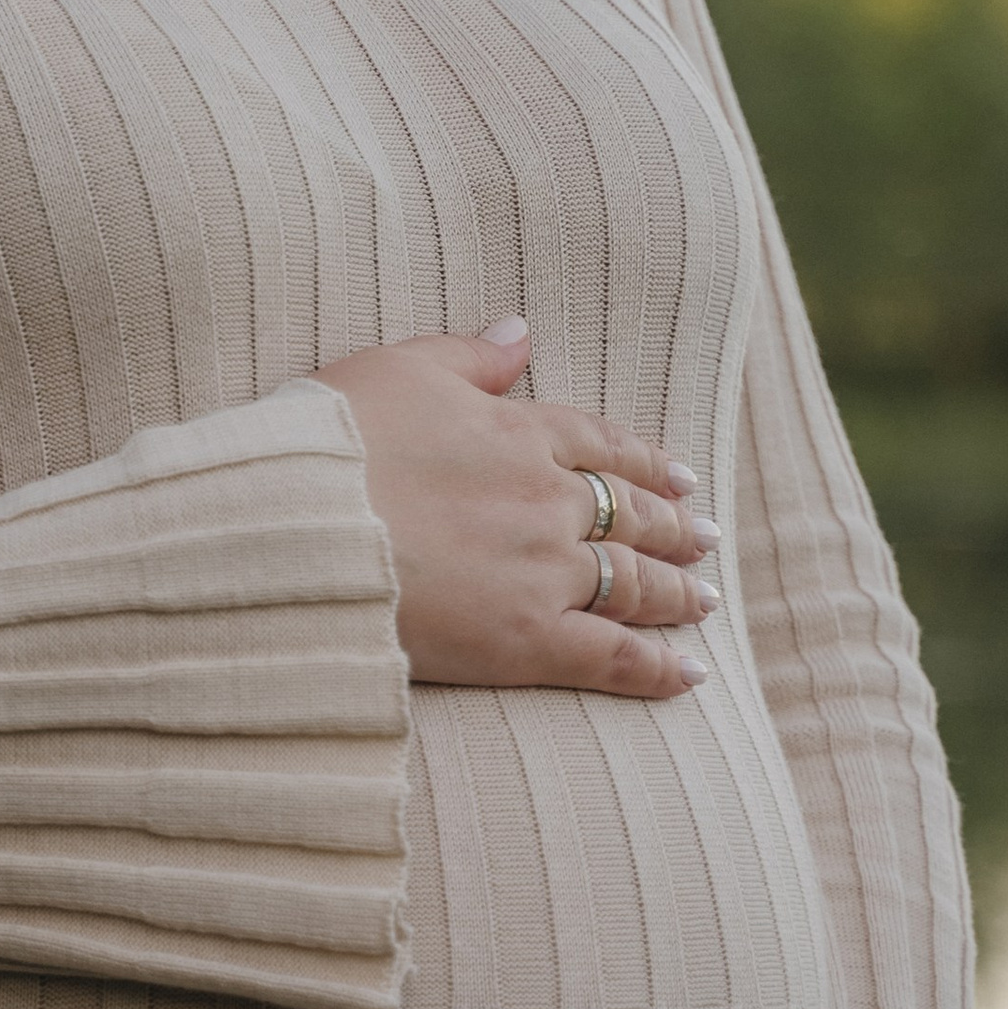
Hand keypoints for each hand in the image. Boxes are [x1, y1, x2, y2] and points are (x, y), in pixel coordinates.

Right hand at [316, 320, 718, 697]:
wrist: (300, 524)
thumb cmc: (333, 443)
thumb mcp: (397, 371)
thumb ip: (467, 357)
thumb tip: (520, 332)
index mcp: (517, 432)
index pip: (600, 444)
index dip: (645, 460)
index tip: (680, 476)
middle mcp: (545, 499)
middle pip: (630, 513)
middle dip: (674, 527)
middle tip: (707, 538)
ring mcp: (543, 571)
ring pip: (632, 582)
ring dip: (675, 592)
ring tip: (705, 600)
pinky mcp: (527, 640)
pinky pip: (610, 656)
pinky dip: (655, 668)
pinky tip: (688, 676)